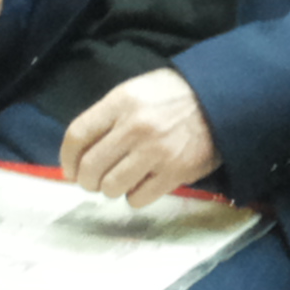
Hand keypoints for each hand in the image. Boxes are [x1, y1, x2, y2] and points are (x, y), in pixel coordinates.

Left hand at [62, 68, 219, 205]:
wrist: (222, 100)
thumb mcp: (137, 91)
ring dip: (111, 189)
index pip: (77, 135)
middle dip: (87, 180)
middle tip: (94, 181)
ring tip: (122, 181)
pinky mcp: (175, 172)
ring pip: (111, 187)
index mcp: (121, 102)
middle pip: (90, 167)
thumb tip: (82, 151)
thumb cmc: (174, 96)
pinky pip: (138, 198)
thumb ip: (109, 116)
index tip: (70, 169)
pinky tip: (142, 185)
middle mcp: (135, 127)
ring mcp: (156, 151)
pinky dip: (135, 197)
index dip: (67, 158)